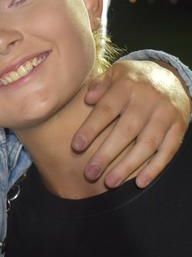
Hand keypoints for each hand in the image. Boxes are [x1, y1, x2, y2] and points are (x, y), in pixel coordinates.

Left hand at [72, 60, 189, 187]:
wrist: (171, 75)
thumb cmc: (132, 80)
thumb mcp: (115, 73)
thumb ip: (100, 85)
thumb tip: (87, 99)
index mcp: (127, 86)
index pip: (106, 110)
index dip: (91, 129)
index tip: (76, 147)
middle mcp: (148, 101)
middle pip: (126, 131)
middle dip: (106, 154)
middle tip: (89, 174)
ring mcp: (165, 115)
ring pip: (147, 144)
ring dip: (128, 166)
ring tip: (110, 183)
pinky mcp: (180, 126)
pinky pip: (168, 150)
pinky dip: (155, 167)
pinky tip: (140, 182)